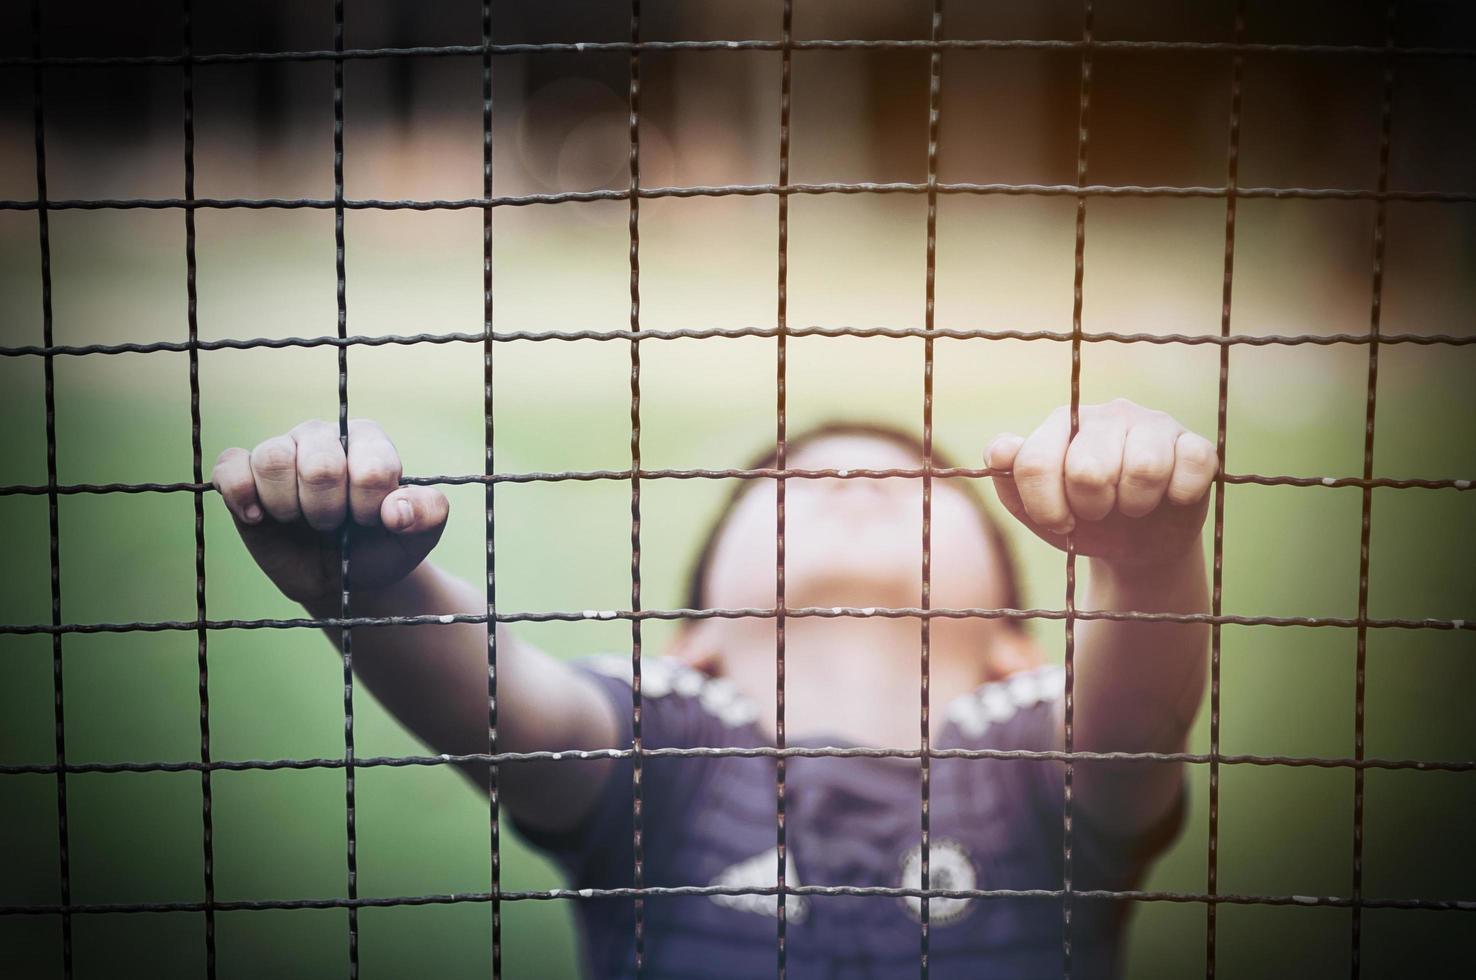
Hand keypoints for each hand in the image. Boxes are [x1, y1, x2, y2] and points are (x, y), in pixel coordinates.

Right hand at [212, 419, 448, 604]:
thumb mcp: (416, 537)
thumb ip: (428, 514)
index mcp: (368, 440)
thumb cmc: (378, 547)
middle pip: (320, 465)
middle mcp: (323, 435)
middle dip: (329, 511)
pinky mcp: (242, 472)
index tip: (372, 522)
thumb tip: (397, 509)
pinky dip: (241, 495)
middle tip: (333, 525)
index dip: (370, 507)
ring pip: (274, 460)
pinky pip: (230, 467)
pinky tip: (258, 518)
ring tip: (301, 521)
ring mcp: (281, 449)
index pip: (372, 466)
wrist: (339, 578)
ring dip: (290, 507)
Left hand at [985, 399, 1217, 567]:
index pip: (1036, 462)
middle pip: (1088, 469)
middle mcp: (1108, 414)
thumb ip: (1010, 481)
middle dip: (1091, 507)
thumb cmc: (1081, 519)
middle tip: (1099, 510)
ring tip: (1132, 506)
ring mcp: (1154, 424)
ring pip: (1143, 468)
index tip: (1059, 522)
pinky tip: (1171, 498)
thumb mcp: (1037, 510)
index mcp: (1062, 423)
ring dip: (1135, 505)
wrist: (1138, 546)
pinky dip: (1179, 495)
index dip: (1045, 507)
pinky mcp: (1194, 443)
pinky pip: (1191, 466)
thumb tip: (1000, 451)